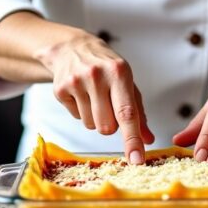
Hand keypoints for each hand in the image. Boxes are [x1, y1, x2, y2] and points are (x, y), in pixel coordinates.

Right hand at [37, 34, 154, 163]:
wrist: (73, 48)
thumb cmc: (107, 68)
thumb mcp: (127, 83)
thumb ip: (138, 112)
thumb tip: (148, 140)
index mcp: (119, 72)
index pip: (127, 113)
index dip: (132, 139)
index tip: (136, 159)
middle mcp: (97, 75)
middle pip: (107, 127)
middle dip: (110, 124)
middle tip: (107, 104)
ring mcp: (76, 81)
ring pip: (91, 125)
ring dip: (95, 117)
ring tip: (93, 96)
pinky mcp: (60, 89)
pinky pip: (75, 118)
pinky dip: (80, 111)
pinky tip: (80, 94)